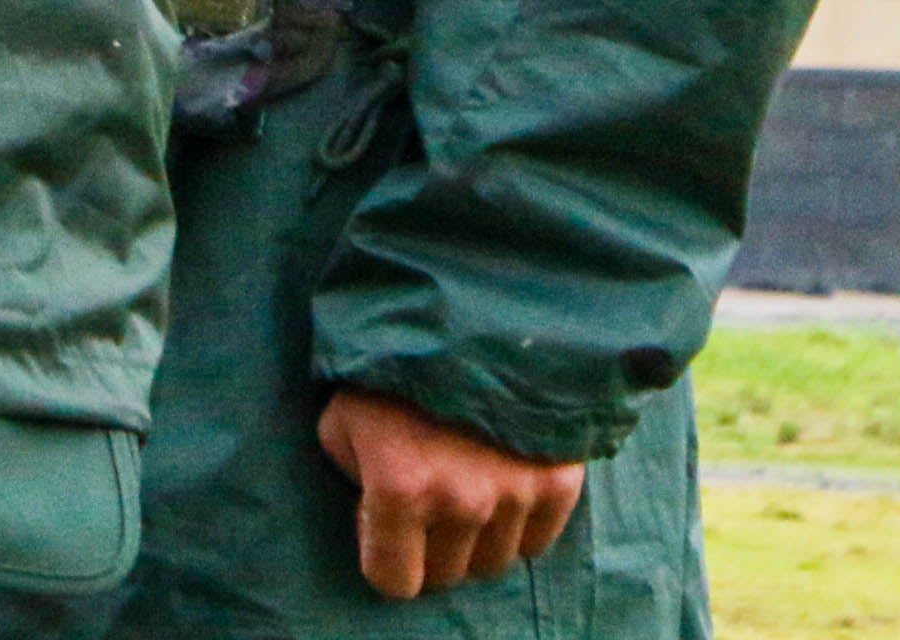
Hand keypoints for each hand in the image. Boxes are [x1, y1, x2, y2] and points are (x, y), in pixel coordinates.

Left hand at [318, 391, 584, 599]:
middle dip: (428, 548)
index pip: (395, 582)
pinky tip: (498, 482)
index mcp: (399, 488)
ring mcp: (515, 494)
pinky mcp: (559, 483)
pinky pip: (535, 543)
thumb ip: (355, 478)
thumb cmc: (388, 368)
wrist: (470, 316)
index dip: (386, 560)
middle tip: (423, 502)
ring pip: (493, 563)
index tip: (385, 533)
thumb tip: (378, 518)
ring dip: (475, 537)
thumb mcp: (341, 419)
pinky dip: (517, 524)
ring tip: (462, 484)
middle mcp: (461, 502)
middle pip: (446, 576)